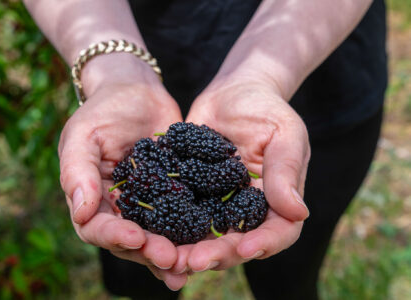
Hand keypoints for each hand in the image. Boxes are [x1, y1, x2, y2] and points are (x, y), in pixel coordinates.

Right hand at [58, 77, 186, 289]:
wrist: (137, 91)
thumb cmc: (104, 110)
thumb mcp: (83, 134)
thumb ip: (78, 171)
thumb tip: (81, 213)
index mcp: (93, 199)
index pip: (98, 227)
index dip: (115, 236)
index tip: (136, 238)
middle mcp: (121, 209)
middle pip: (132, 241)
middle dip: (150, 252)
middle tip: (172, 259)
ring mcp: (150, 204)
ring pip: (159, 236)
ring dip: (173, 253)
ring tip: (190, 265)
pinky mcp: (176, 194)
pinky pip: (183, 217)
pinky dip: (193, 234)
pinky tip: (208, 243)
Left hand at [172, 81, 309, 275]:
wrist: (233, 92)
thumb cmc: (266, 109)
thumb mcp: (284, 133)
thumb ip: (286, 171)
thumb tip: (298, 212)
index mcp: (275, 201)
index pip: (278, 232)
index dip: (264, 244)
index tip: (244, 248)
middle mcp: (245, 210)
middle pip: (235, 242)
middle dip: (216, 255)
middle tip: (192, 262)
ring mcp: (216, 204)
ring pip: (204, 236)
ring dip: (187, 249)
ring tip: (167, 257)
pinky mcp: (191, 193)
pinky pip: (178, 214)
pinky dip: (166, 227)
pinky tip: (148, 233)